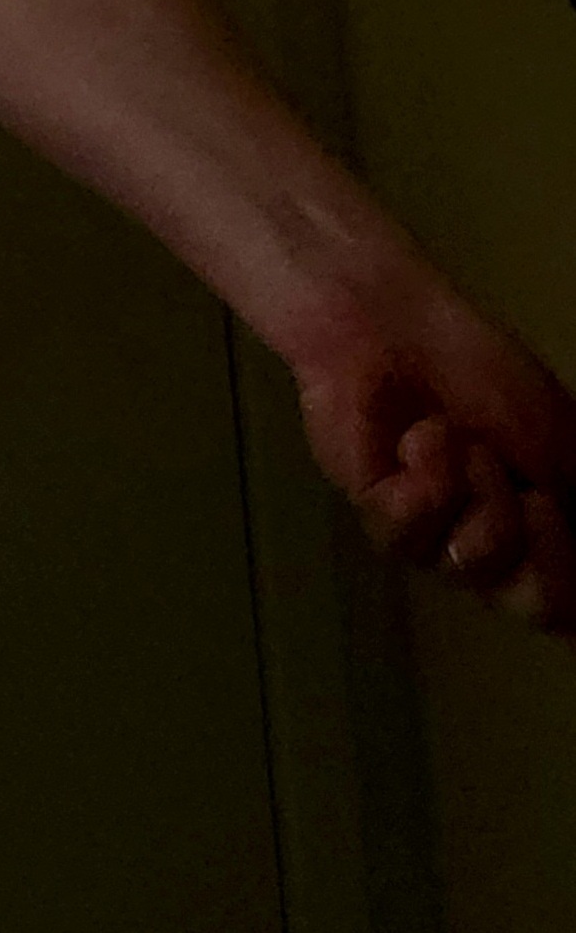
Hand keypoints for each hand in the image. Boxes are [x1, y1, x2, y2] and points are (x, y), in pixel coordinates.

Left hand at [293, 266, 575, 642]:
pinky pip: (409, 533)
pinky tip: (420, 440)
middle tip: (526, 488)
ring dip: (478, 492)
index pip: (571, 604)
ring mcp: (433, 536)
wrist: (396, 327)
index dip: (570, 574)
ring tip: (461, 441)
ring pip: (471, 564)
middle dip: (536, 538)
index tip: (550, 504)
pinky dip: (427, 480)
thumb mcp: (564, 442)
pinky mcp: (377, 514)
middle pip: (533, 603)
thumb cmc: (482, 376)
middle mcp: (492, 547)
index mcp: (544, 533)